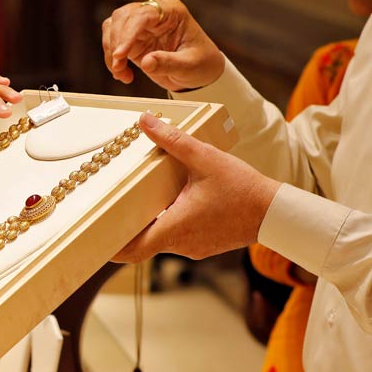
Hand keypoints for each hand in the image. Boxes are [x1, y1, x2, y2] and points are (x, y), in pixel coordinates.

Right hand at [102, 0, 224, 90]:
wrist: (200, 72)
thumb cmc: (201, 62)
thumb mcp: (190, 66)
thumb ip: (168, 63)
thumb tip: (146, 62)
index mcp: (171, 12)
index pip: (142, 15)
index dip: (128, 33)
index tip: (120, 54)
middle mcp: (154, 15)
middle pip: (122, 17)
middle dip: (116, 43)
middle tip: (118, 65)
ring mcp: (141, 27)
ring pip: (113, 28)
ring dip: (111, 52)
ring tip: (121, 72)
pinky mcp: (133, 40)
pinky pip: (113, 43)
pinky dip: (112, 59)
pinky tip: (122, 73)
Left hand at [112, 113, 279, 262]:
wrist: (278, 212)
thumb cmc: (243, 188)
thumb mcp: (205, 158)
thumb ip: (172, 140)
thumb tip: (145, 121)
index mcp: (174, 228)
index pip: (132, 250)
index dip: (110, 248)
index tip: (93, 240)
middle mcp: (180, 244)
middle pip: (142, 244)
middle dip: (125, 230)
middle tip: (107, 214)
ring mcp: (192, 247)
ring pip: (160, 240)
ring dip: (148, 225)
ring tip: (135, 203)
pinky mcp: (203, 245)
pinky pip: (176, 238)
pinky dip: (167, 225)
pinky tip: (167, 205)